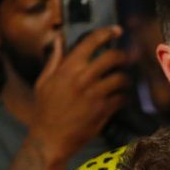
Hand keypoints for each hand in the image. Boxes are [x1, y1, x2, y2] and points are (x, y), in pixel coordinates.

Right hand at [27, 26, 130, 164]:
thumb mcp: (43, 82)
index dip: (106, 33)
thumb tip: (58, 39)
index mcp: (68, 68)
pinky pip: (122, 98)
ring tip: (124, 81)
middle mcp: (83, 78)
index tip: (117, 30)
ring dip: (126, 78)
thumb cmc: (45, 110)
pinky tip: (123, 98)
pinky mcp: (103, 110)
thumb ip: (54, 59)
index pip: (91, 42)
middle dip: (123, 55)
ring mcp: (95, 94)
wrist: (50, 139)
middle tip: (126, 58)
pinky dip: (125, 96)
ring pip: (121, 78)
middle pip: (112, 57)